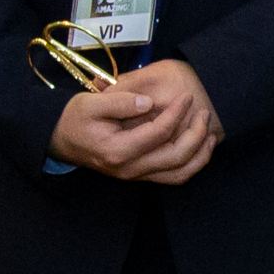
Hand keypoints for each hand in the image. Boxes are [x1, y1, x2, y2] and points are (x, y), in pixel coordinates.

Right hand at [51, 59, 223, 184]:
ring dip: (200, 156)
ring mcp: (136, 175)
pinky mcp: (140, 175)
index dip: (176, 113)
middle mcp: (131, 169)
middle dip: (196, 134)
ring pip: (179, 174)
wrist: (61, 141)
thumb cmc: (75, 119)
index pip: (158, 133)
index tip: (186, 96)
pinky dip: (191, 164)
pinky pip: (173, 177)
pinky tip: (200, 147)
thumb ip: (119, 101)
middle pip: (176, 157)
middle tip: (204, 112)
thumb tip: (149, 103)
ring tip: (211, 134)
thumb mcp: (89, 103)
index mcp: (119, 150)